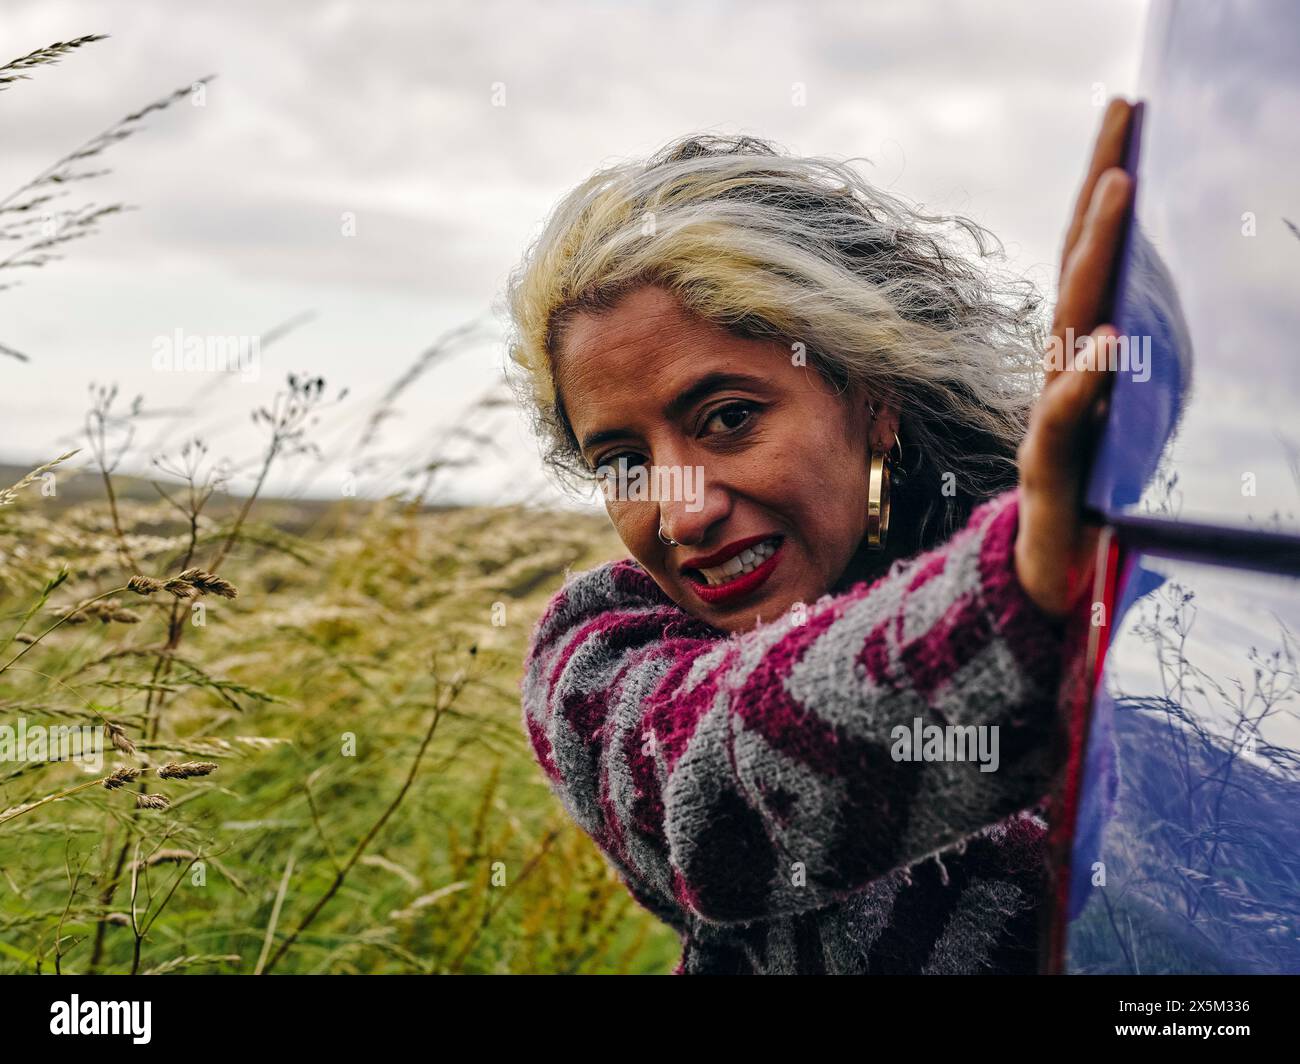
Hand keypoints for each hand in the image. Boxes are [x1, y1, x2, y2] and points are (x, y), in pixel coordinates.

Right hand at [1015, 98, 1133, 617]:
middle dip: (1101, 189)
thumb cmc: (1091, 488)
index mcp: (1085, 352)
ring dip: (1093, 256)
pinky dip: (1086, 379)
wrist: (1050, 570)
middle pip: (1081, 266)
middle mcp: (1064, 369)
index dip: (1107, 186)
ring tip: (1119, 191)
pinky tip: (1108, 342)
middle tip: (1123, 117)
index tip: (1130, 115)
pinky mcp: (1048, 465)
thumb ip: (1126, 358)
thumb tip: (1145, 302)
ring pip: (1071, 322)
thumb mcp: (1123, 410)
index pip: (1095, 256)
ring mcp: (1053, 413)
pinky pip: (1065, 417)